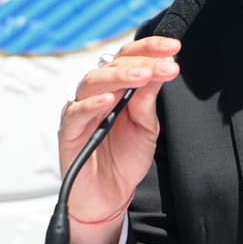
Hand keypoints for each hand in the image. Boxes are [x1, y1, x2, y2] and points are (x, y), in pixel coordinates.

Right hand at [57, 36, 180, 243]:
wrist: (109, 196)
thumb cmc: (125, 159)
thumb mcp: (146, 127)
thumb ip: (149, 99)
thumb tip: (162, 66)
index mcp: (117, 89)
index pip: (130, 59)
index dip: (150, 49)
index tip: (174, 47)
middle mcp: (96, 95)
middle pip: (111, 66)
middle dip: (141, 62)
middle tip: (164, 64)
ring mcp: (80, 112)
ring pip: (92, 83)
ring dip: (118, 77)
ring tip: (142, 76)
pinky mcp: (68, 133)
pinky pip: (75, 114)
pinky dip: (90, 105)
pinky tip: (108, 100)